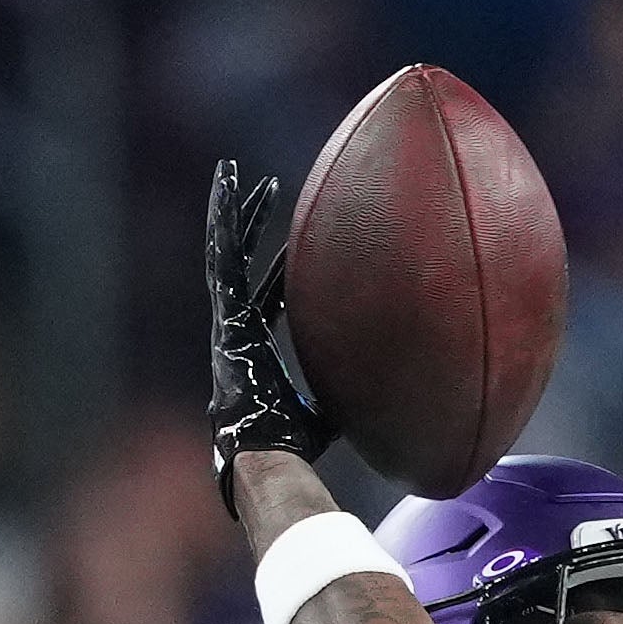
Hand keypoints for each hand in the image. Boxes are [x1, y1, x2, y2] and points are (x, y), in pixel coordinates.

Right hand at [203, 160, 332, 510]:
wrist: (268, 454)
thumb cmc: (296, 445)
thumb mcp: (334, 413)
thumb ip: (354, 396)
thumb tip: (400, 399)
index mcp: (258, 348)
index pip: (269, 300)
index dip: (279, 276)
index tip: (295, 252)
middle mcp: (237, 329)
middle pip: (241, 264)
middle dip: (249, 226)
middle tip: (266, 191)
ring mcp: (227, 320)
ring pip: (223, 252)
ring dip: (228, 210)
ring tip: (230, 169)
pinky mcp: (225, 316)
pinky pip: (222, 259)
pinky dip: (221, 221)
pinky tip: (225, 187)